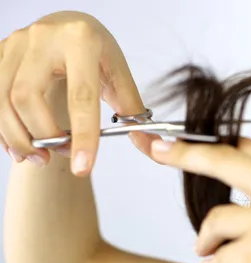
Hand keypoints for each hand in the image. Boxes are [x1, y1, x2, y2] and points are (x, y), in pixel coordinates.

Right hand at [0, 11, 152, 175]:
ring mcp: (17, 43)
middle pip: (28, 97)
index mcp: (82, 41)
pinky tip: (20, 144)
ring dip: (17, 136)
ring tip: (38, 157)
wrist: (70, 25)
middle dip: (42, 136)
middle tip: (59, 156)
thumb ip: (133, 112)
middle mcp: (44, 38)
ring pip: (2, 98)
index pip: (81, 96)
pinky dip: (3, 127)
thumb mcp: (119, 75)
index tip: (83, 167)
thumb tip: (152, 145)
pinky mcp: (1, 52)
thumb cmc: (97, 52)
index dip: (82, 136)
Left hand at [149, 137, 250, 262]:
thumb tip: (240, 180)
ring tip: (210, 254)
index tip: (185, 145)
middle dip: (182, 154)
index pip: (250, 147)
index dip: (215, 146)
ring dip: (207, 240)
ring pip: (215, 219)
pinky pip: (217, 257)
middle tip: (155, 150)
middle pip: (221, 159)